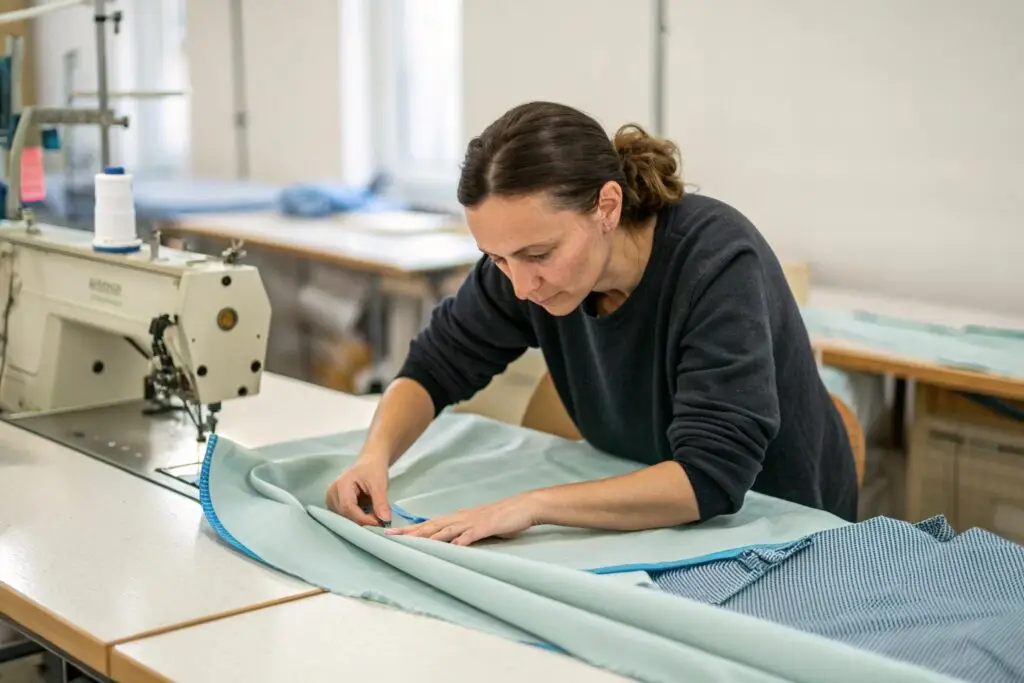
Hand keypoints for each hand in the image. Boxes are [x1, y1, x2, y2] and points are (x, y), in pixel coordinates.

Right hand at [325, 457, 390, 526]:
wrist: (370, 463)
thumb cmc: (373, 469)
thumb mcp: (380, 484)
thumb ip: (381, 502)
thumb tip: (385, 520)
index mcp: (340, 485)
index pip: (348, 508)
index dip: (364, 518)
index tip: (380, 522)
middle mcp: (332, 493)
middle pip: (345, 515)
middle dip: (363, 520)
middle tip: (380, 519)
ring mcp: (331, 499)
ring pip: (345, 518)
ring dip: (361, 519)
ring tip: (374, 513)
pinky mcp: (334, 504)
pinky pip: (345, 516)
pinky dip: (358, 517)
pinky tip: (367, 512)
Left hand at [385, 493, 540, 545]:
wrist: (524, 506)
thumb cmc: (502, 517)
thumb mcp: (478, 526)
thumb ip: (463, 535)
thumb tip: (450, 546)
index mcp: (459, 518)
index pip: (430, 525)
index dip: (411, 530)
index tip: (393, 534)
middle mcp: (462, 518)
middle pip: (432, 526)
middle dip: (411, 532)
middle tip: (391, 537)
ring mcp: (474, 522)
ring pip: (446, 530)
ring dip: (429, 537)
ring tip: (412, 543)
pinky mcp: (487, 526)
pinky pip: (471, 535)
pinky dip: (461, 540)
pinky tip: (452, 547)